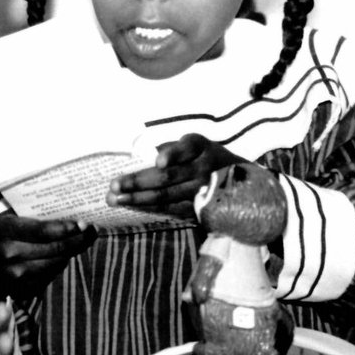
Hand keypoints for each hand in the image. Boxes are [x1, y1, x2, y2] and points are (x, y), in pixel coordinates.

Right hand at [0, 212, 96, 301]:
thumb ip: (25, 219)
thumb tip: (61, 212)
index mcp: (2, 230)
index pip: (43, 230)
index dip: (67, 228)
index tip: (84, 224)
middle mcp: (8, 254)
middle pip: (54, 250)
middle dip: (78, 240)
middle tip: (92, 231)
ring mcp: (13, 276)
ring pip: (55, 265)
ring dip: (70, 254)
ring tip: (81, 240)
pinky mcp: (19, 291)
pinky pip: (47, 278)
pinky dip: (57, 267)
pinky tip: (61, 257)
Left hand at [107, 134, 244, 217]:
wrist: (240, 181)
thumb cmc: (204, 157)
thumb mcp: (193, 146)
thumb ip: (170, 149)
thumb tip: (138, 156)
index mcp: (199, 146)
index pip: (185, 148)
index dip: (172, 154)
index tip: (159, 162)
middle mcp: (204, 167)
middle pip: (169, 177)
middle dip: (138, 181)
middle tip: (113, 185)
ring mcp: (203, 190)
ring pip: (167, 196)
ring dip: (138, 198)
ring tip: (115, 199)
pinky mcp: (201, 207)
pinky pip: (172, 209)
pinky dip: (150, 208)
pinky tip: (132, 207)